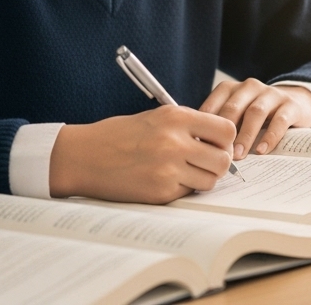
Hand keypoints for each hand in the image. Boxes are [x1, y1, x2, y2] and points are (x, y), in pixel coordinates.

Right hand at [48, 106, 235, 203]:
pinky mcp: (160, 192)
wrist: (83, 156)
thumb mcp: (156, 117)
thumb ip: (188, 126)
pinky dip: (182, 189)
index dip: (225, 140)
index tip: (216, 143)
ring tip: (184, 172)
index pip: (226, 130)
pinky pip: (187, 193)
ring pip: (210, 180)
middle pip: (223, 160)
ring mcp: (168, 169)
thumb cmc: (119, 135)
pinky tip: (164, 180)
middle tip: (204, 162)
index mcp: (176, 117)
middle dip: (218, 163)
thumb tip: (220, 141)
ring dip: (202, 179)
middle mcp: (175, 142)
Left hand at [200, 79, 310, 159]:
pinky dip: (270, 136)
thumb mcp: (237, 115)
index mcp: (231, 88)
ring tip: (239, 155)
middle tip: (219, 154)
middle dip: (225, 132)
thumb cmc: (256, 115)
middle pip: (233, 107)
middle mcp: (250, 87)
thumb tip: (197, 148)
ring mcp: (271, 94)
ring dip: (245, 135)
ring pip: (255, 112)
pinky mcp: (290, 105)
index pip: (214, 104)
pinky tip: (262, 150)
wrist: (296, 103)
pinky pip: (280, 120)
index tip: (200, 147)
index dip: (206, 126)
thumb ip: (219, 126)